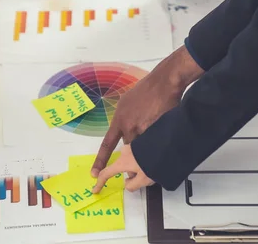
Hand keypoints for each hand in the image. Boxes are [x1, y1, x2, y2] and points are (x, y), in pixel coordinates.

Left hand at [91, 46, 204, 176]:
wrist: (163, 83)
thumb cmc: (145, 90)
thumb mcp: (126, 102)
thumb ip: (123, 118)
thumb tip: (123, 128)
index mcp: (119, 120)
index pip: (107, 145)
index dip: (100, 161)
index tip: (94, 174)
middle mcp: (128, 128)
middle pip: (130, 148)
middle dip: (136, 146)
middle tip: (145, 131)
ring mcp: (143, 131)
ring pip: (143, 147)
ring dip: (148, 143)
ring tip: (155, 126)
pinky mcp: (157, 131)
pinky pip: (155, 142)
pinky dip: (158, 139)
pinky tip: (163, 129)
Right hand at [93, 144, 153, 192]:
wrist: (167, 145)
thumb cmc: (153, 164)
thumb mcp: (143, 180)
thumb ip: (132, 185)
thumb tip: (127, 184)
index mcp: (122, 161)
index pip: (106, 173)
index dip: (100, 183)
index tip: (95, 190)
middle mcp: (124, 152)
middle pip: (122, 167)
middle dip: (132, 174)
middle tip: (146, 177)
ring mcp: (132, 146)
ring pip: (131, 162)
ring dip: (139, 167)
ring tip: (154, 169)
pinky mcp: (140, 142)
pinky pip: (137, 155)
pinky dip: (143, 161)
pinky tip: (154, 162)